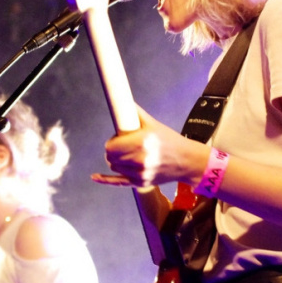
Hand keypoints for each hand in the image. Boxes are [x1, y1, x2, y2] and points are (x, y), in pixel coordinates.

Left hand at [91, 106, 208, 187]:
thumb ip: (135, 113)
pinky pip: (117, 182)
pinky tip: (94, 177)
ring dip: (116, 161)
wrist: (186, 161)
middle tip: (122, 147)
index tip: (116, 140)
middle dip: (113, 151)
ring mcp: (140, 173)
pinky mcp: (141, 183)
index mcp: (141, 142)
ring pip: (114, 167)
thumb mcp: (153, 124)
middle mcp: (140, 159)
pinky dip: (105, 180)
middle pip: (111, 157)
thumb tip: (121, 99)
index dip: (112, 143)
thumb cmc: (169, 140)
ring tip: (128, 156)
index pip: (112, 147)